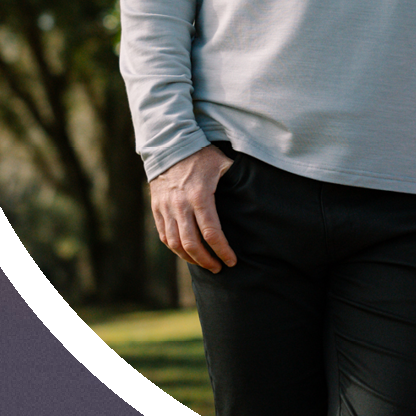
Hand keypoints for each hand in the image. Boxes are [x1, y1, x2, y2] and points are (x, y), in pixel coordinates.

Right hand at [147, 145, 235, 272]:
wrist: (169, 146)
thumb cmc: (202, 156)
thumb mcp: (224, 165)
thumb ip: (238, 181)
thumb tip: (259, 194)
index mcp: (200, 197)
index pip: (211, 233)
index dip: (222, 251)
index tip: (231, 261)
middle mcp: (180, 205)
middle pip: (191, 244)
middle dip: (206, 260)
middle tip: (219, 268)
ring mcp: (166, 208)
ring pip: (175, 243)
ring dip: (190, 258)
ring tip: (205, 264)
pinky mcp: (157, 209)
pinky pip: (164, 236)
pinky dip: (175, 249)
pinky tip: (187, 254)